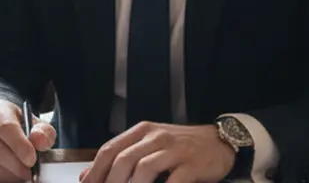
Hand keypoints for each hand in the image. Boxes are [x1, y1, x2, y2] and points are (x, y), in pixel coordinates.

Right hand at [0, 100, 56, 182]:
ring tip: (20, 175)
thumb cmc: (13, 128)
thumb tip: (40, 140)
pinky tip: (7, 178)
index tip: (32, 160)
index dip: (20, 146)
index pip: (6, 128)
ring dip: (9, 176)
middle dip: (17, 166)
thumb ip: (41, 132)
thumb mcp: (31, 124)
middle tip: (29, 173)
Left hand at [80, 122, 235, 182]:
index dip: (95, 171)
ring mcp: (175, 150)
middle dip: (109, 182)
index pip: (110, 149)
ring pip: (144, 168)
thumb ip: (122, 156)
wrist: (220, 141)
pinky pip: (173, 181)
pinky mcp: (192, 164)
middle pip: (124, 159)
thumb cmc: (182, 146)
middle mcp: (156, 137)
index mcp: (142, 131)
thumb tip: (87, 176)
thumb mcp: (150, 145)